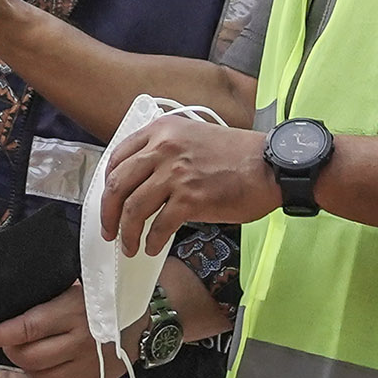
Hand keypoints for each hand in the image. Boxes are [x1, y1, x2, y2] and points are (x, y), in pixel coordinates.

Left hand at [0, 283, 108, 377]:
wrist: (144, 321)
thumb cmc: (105, 297)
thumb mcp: (78, 287)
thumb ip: (49, 298)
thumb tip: (9, 306)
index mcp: (73, 314)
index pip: (26, 328)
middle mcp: (80, 344)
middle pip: (28, 357)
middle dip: (11, 349)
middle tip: (10, 339)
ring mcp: (87, 368)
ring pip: (39, 377)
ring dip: (27, 365)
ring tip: (32, 350)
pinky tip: (49, 364)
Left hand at [98, 111, 277, 253]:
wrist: (269, 165)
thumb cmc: (237, 154)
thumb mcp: (192, 136)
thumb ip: (165, 151)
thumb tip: (143, 182)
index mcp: (162, 130)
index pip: (118, 157)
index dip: (107, 185)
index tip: (109, 200)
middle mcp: (164, 148)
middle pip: (118, 184)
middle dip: (108, 213)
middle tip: (109, 230)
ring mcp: (176, 173)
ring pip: (133, 208)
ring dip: (126, 232)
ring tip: (129, 245)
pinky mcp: (190, 198)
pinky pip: (159, 225)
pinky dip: (151, 240)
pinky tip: (152, 246)